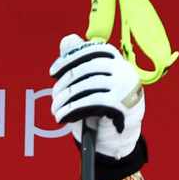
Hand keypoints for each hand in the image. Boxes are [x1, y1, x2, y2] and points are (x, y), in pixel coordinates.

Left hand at [49, 34, 144, 159]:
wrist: (117, 140)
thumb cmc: (101, 111)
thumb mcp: (90, 86)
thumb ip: (79, 63)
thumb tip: (67, 39)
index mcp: (118, 62)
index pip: (93, 50)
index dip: (70, 59)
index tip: (53, 72)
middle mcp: (125, 71)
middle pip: (88, 68)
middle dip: (65, 82)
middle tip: (54, 97)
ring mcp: (125, 87)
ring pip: (87, 85)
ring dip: (65, 98)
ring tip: (56, 109)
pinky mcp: (122, 104)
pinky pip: (90, 102)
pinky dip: (72, 109)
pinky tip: (62, 117)